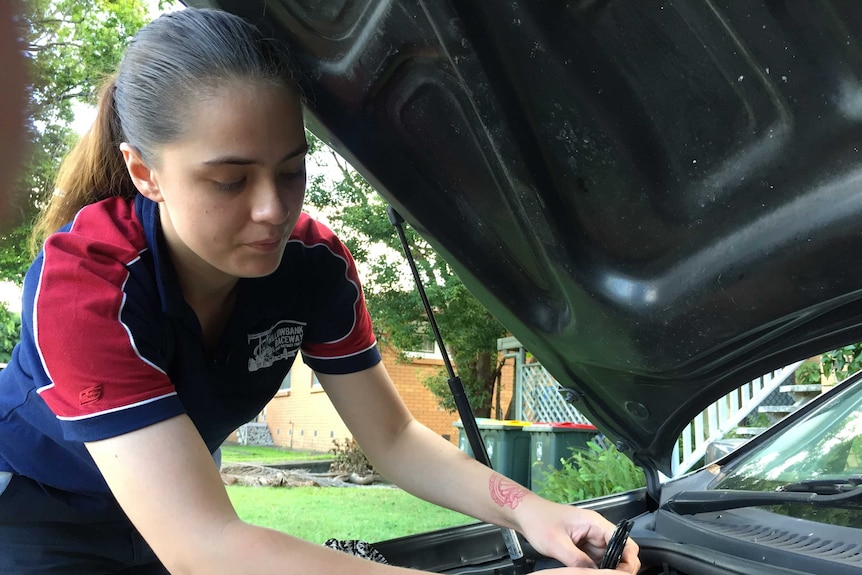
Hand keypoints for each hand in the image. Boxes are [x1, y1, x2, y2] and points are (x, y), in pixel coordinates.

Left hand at [513, 497, 638, 572]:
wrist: (525, 514)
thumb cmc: (539, 521)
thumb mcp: (557, 544)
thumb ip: (578, 561)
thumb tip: (595, 574)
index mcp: (596, 524)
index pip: (625, 542)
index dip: (628, 561)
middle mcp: (597, 530)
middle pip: (620, 552)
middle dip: (618, 568)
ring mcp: (590, 538)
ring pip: (609, 558)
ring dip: (606, 569)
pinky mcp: (582, 545)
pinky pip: (596, 560)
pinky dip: (596, 568)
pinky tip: (590, 574)